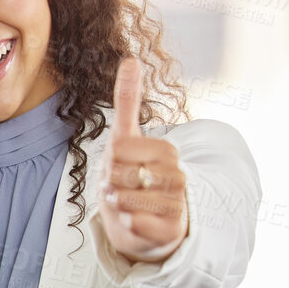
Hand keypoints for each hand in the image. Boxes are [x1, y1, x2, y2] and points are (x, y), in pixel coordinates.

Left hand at [101, 56, 187, 263]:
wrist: (141, 222)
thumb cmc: (131, 178)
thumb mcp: (124, 138)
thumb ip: (128, 101)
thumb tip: (131, 59)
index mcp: (166, 151)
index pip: (122, 149)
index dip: (111, 159)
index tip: (119, 164)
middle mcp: (177, 176)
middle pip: (123, 174)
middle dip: (111, 182)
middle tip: (119, 187)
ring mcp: (177, 203)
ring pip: (130, 200)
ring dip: (116, 202)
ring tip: (121, 202)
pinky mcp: (172, 229)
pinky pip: (139, 223)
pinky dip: (128, 222)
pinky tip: (131, 219)